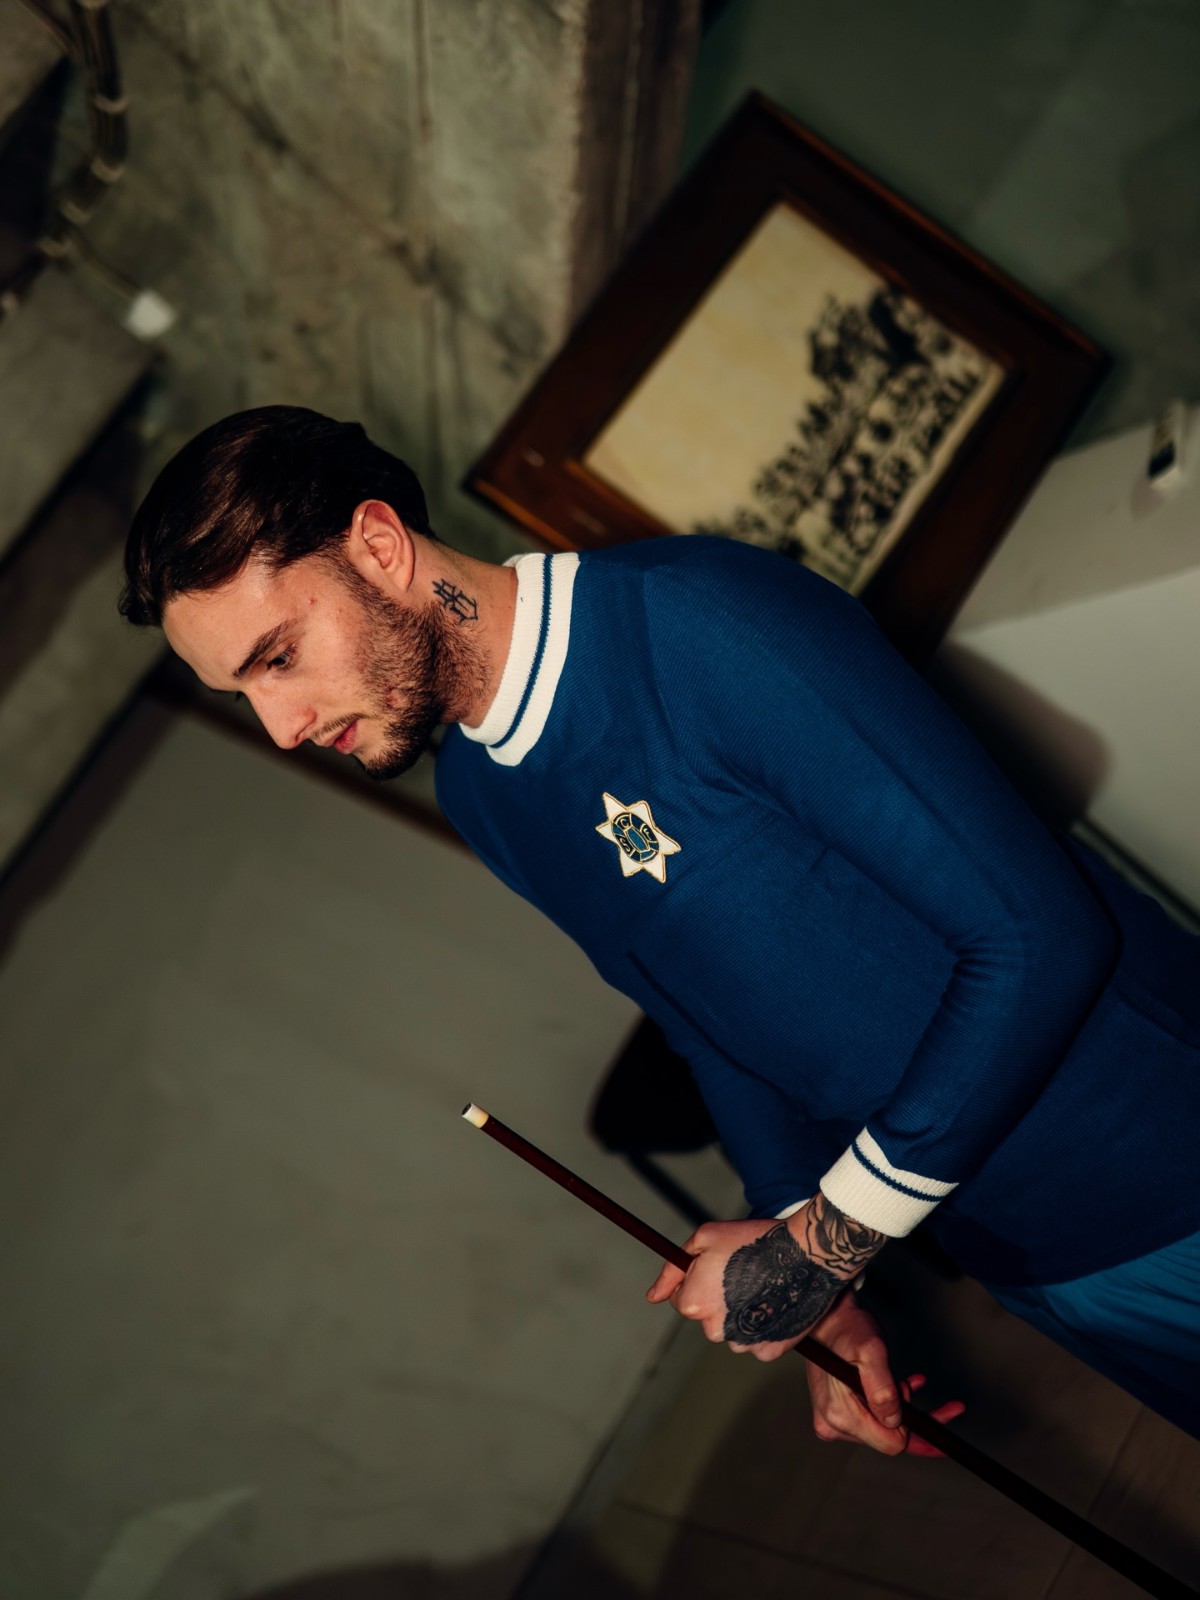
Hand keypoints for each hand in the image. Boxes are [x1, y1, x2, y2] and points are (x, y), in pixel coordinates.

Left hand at [645, 1197, 885, 1358]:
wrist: (806, 1254)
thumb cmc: (754, 1239)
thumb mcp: (706, 1237)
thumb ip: (673, 1268)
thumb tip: (653, 1297)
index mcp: (695, 1302)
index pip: (682, 1300)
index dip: (698, 1281)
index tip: (719, 1268)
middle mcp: (714, 1330)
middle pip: (707, 1318)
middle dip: (719, 1299)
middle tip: (744, 1275)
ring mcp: (743, 1343)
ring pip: (732, 1331)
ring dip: (741, 1315)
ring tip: (762, 1287)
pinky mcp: (769, 1352)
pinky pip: (757, 1341)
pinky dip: (764, 1326)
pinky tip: (775, 1302)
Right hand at [805, 1292, 965, 1455]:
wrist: (828, 1318)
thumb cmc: (846, 1329)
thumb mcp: (870, 1352)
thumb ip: (883, 1389)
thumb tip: (894, 1420)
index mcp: (839, 1414)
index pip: (890, 1443)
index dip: (909, 1425)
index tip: (921, 1407)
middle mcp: (834, 1423)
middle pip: (888, 1438)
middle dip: (907, 1417)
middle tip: (918, 1389)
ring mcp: (835, 1419)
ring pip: (884, 1429)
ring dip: (901, 1408)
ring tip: (910, 1382)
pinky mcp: (840, 1412)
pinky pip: (874, 1419)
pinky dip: (893, 1405)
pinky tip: (906, 1386)